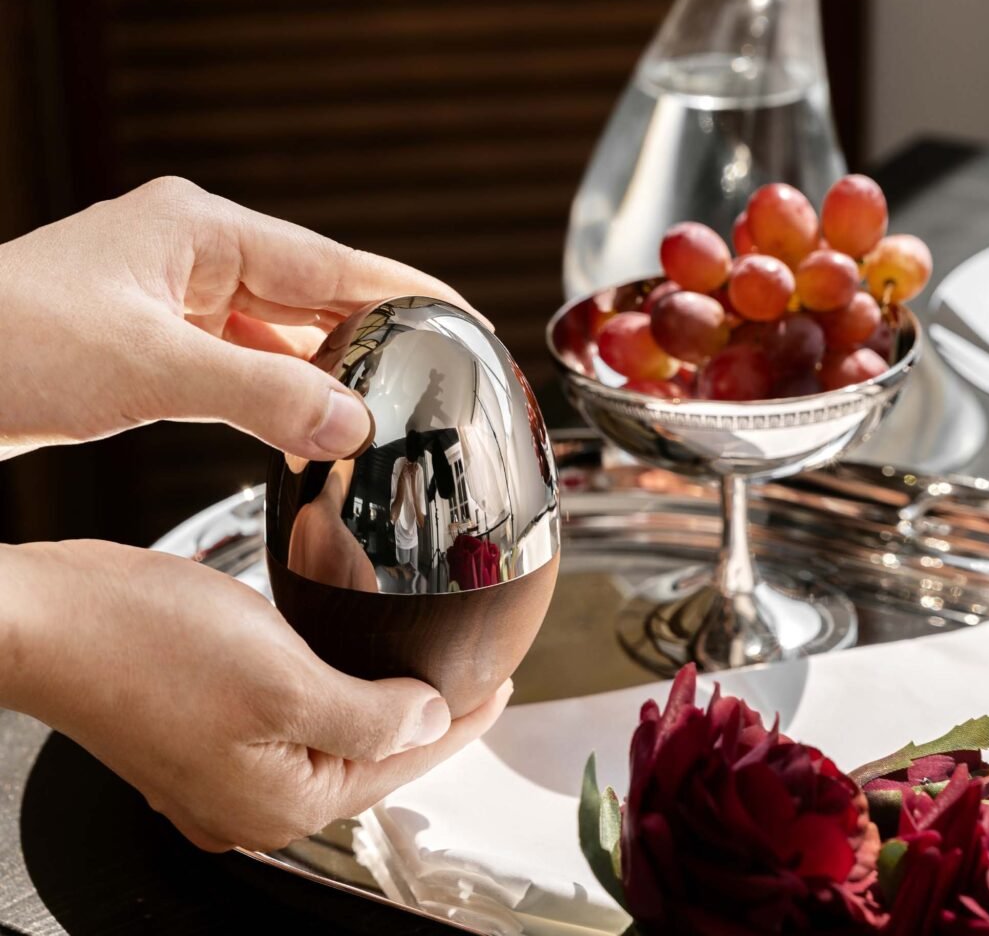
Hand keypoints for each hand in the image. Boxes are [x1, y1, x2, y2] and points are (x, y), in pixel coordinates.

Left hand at [0, 177, 481, 457]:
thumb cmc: (9, 346)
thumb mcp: (149, 369)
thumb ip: (262, 395)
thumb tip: (352, 423)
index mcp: (202, 230)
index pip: (333, 262)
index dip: (406, 292)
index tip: (464, 318)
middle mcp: (195, 255)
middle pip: (314, 296)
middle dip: (374, 337)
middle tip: (438, 376)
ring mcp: (176, 299)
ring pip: (280, 336)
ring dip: (326, 373)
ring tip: (388, 406)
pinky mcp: (158, 342)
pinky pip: (243, 365)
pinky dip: (279, 395)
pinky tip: (307, 426)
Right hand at [0, 540, 510, 850]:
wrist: (51, 622)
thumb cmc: (149, 646)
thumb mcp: (285, 681)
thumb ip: (369, 715)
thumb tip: (429, 723)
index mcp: (280, 800)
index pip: (403, 763)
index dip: (462, 725)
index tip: (502, 690)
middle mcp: (250, 802)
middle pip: (369, 760)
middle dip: (426, 720)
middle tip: (473, 683)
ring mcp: (219, 775)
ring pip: (332, 741)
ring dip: (380, 706)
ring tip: (424, 679)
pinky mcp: (199, 738)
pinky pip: (292, 725)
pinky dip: (332, 697)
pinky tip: (346, 673)